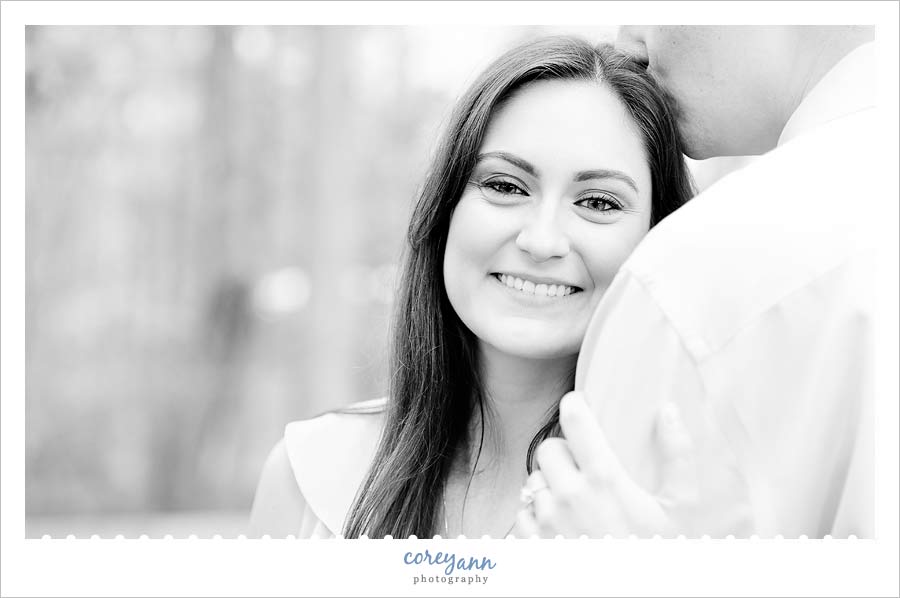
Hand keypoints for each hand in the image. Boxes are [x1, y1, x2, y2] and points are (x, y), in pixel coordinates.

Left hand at [511, 391, 696, 537]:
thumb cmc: (660, 556)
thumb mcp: (683, 509)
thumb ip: (678, 455)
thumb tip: (667, 410)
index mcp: (604, 480)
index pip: (575, 420)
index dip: (574, 406)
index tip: (576, 405)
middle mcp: (569, 496)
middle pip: (547, 448)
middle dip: (563, 452)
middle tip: (583, 468)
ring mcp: (547, 523)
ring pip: (533, 481)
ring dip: (550, 486)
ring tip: (576, 503)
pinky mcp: (533, 546)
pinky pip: (523, 514)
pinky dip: (537, 516)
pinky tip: (560, 526)